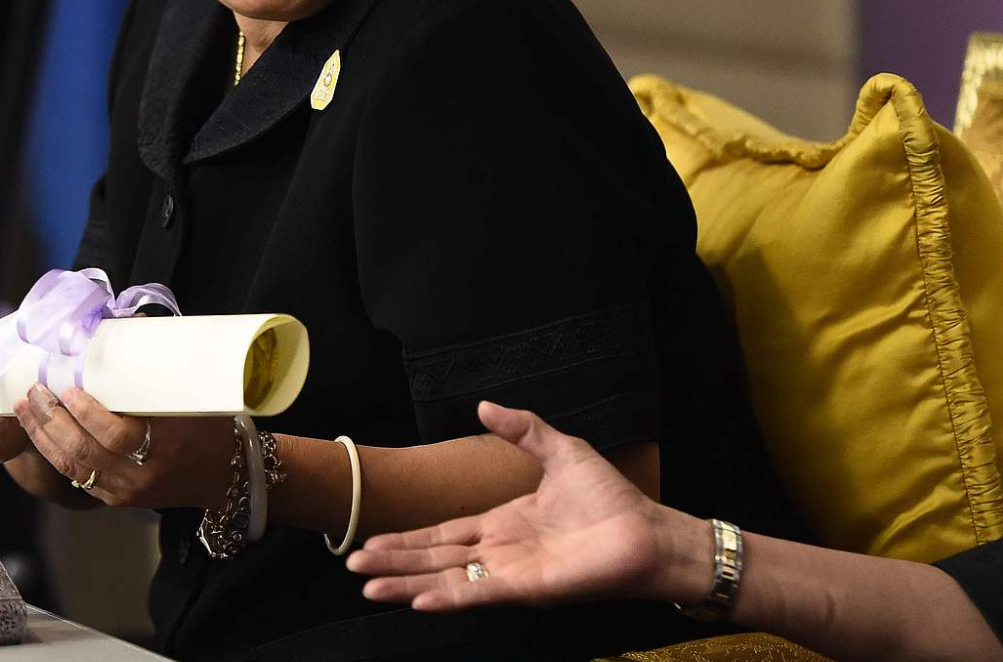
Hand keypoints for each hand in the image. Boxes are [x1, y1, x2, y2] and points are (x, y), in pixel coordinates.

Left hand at [15, 384, 232, 509]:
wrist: (221, 475)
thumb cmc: (207, 428)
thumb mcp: (188, 398)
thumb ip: (158, 367)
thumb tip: (134, 320)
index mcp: (164, 444)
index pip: (118, 434)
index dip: (88, 413)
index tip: (69, 389)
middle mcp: (141, 472)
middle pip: (85, 450)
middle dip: (52, 420)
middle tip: (36, 391)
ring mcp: (125, 489)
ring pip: (73, 466)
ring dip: (43, 436)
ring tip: (27, 408)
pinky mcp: (115, 498)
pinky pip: (76, 478)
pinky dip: (53, 453)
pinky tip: (38, 433)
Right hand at [347, 402, 670, 610]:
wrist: (648, 529)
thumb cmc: (611, 497)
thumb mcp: (559, 450)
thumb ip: (522, 429)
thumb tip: (485, 403)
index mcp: (502, 523)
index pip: (443, 534)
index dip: (407, 539)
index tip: (372, 542)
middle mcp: (500, 551)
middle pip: (434, 558)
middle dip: (393, 563)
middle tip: (354, 567)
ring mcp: (511, 573)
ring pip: (447, 578)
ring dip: (406, 583)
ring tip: (369, 587)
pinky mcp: (528, 589)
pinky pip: (479, 592)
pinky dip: (447, 596)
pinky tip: (416, 600)